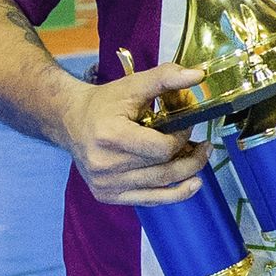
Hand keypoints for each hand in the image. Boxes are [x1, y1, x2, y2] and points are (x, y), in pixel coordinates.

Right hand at [59, 63, 209, 205]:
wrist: (70, 120)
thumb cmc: (104, 103)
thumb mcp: (133, 85)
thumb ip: (166, 77)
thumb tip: (198, 75)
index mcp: (111, 136)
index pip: (162, 148)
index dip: (182, 137)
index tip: (187, 126)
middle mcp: (105, 165)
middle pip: (164, 170)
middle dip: (192, 158)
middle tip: (205, 146)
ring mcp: (105, 184)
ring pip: (160, 187)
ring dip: (187, 174)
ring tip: (197, 158)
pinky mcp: (107, 195)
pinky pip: (149, 200)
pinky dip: (174, 194)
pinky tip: (191, 184)